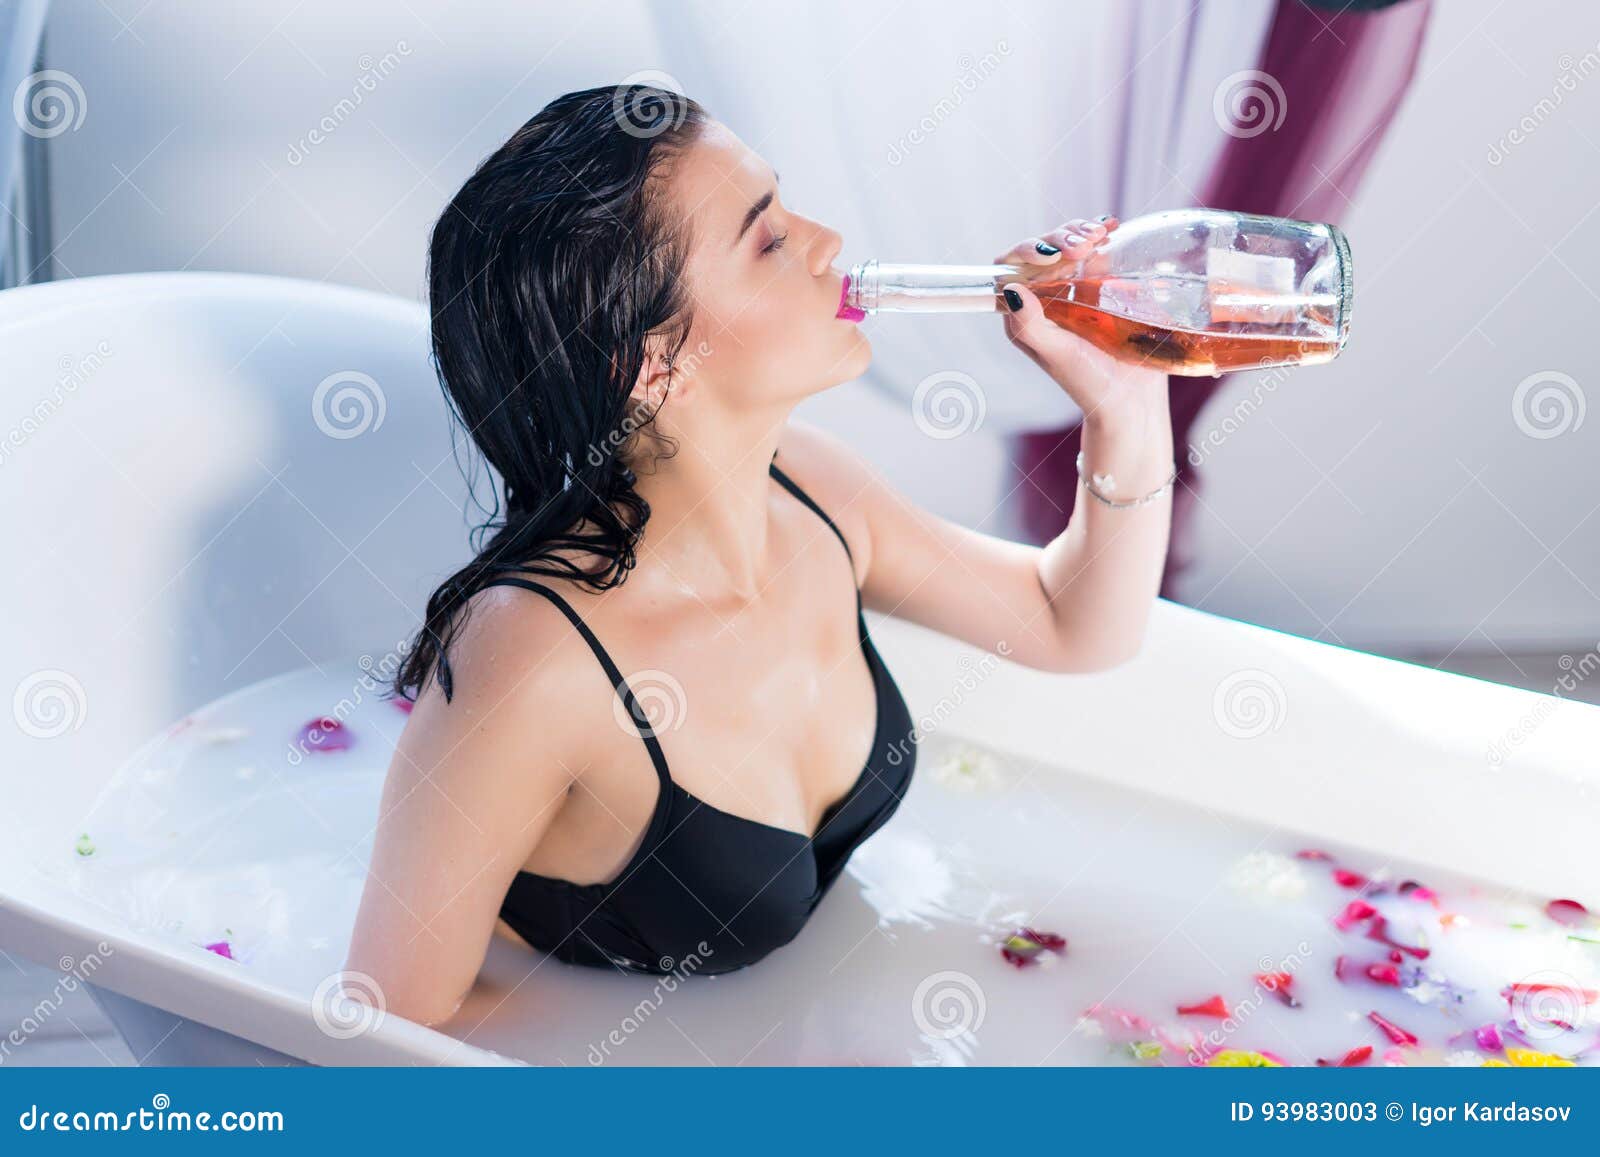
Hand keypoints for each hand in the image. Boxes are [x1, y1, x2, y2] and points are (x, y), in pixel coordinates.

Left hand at [993, 215, 1168, 423]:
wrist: (1130, 398)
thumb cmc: (1089, 382)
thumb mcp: (1057, 355)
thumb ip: (1030, 325)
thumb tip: (1010, 288)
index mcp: (1024, 315)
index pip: (1009, 269)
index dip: (1026, 252)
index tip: (1052, 254)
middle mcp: (1043, 300)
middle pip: (1040, 251)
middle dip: (1059, 239)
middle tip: (1083, 245)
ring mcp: (1073, 291)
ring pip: (1066, 247)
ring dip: (1079, 233)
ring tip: (1099, 234)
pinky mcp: (1100, 288)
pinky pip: (1095, 253)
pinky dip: (1100, 236)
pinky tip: (1111, 229)